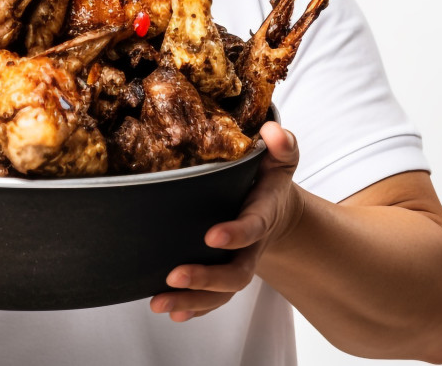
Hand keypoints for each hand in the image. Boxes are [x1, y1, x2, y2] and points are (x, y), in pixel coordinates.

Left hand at [150, 122, 302, 321]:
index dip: (237, 234)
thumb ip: (282, 144)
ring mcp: (237, 263)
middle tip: (175, 275)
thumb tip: (271, 131)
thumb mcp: (279, 157)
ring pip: (221, 291)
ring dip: (192, 299)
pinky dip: (193, 307)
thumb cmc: (269, 178)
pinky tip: (170, 311)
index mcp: (263, 214)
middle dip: (207, 277)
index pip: (253, 227)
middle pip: (237, 272)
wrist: (273, 207)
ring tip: (159, 303)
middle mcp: (251, 246)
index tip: (211, 236)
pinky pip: (212, 298)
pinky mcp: (223, 272)